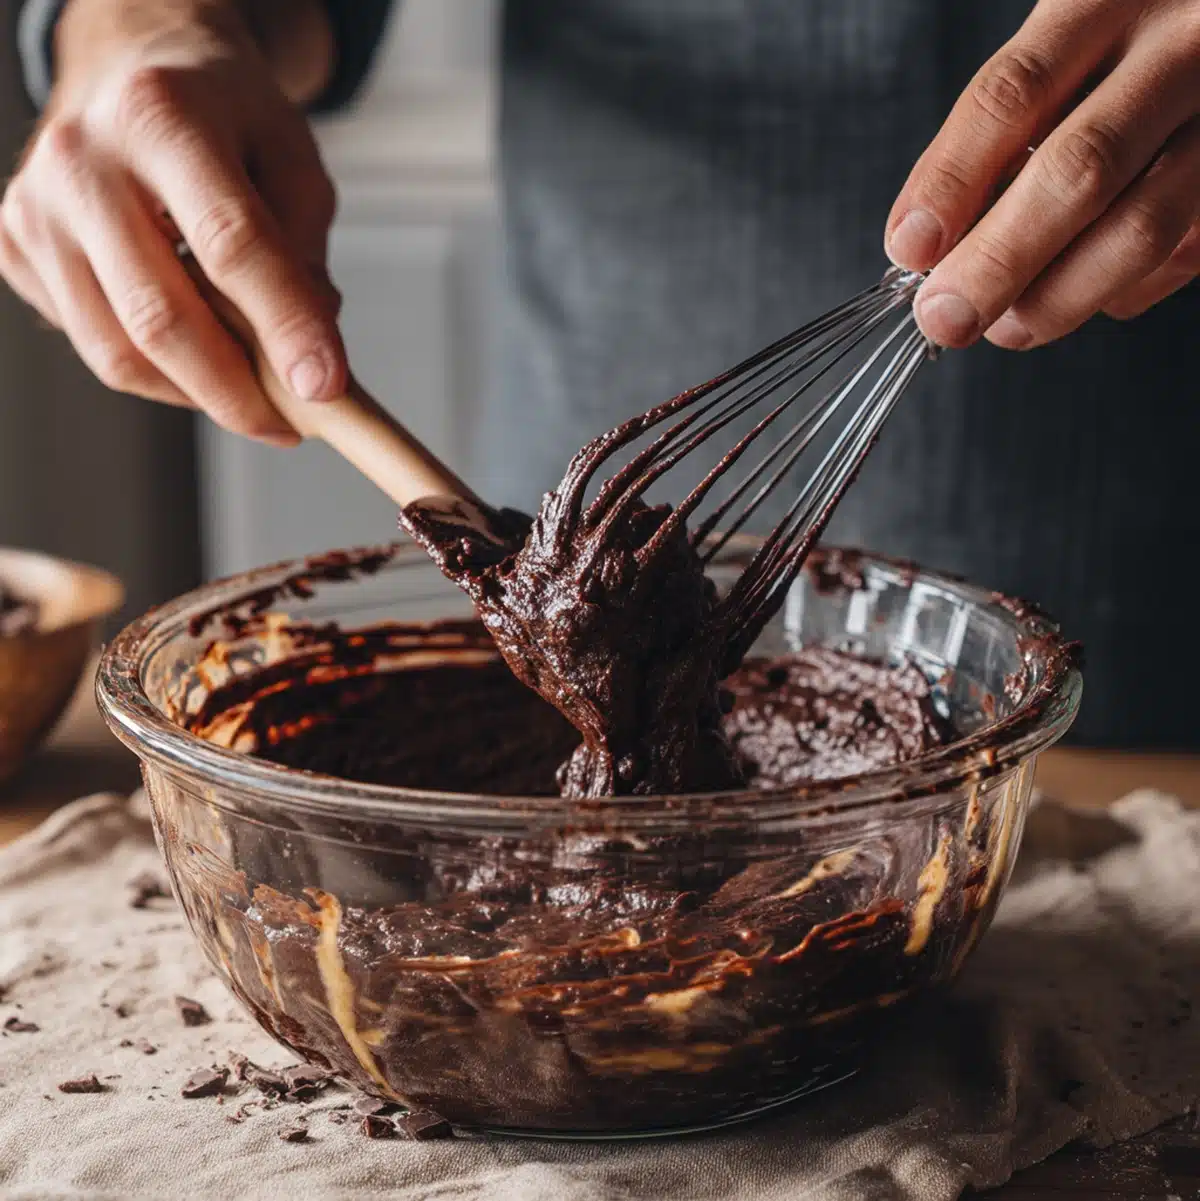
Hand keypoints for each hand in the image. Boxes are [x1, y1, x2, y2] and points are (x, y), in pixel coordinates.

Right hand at [0, 0, 344, 444]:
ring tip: (250, 394)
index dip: (285, 327)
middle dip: (235, 393)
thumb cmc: (223, 116)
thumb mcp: (291, 158)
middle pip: (161, 316)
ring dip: (196, 394)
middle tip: (288, 426)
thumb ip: (303, 251)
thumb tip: (306, 357)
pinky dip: (157, 373)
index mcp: (163, 116)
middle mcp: (82, 159)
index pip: (231, 244)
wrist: (130, 64)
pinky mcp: (15, 247)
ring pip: (118, 352)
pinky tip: (196, 351)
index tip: (327, 388)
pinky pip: (95, 345)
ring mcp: (36, 208)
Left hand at [886, 0, 1199, 349]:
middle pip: (1080, 170)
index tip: (910, 249)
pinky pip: (1181, 254)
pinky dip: (1117, 290)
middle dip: (998, 262)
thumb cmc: (1126, 48)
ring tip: (1006, 326)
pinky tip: (1083, 291)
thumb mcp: (1061, 50)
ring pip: (1142, 227)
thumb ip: (999, 134)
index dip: (951, 181)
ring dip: (1057, 297)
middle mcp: (1184, 42)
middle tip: (946, 318)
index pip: (1013, 94)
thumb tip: (929, 249)